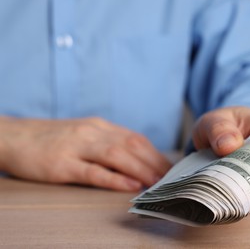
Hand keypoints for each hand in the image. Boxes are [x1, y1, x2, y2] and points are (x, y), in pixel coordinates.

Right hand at [0, 117, 170, 190]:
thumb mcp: (84, 134)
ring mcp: (77, 147)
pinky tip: (131, 185)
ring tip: (158, 182)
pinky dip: (115, 178)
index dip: (156, 154)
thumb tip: (135, 159)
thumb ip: (108, 143)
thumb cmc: (52, 139)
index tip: (170, 168)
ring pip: (117, 156)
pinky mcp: (62, 164)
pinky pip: (93, 171)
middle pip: (132, 145)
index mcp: (99, 126)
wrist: (14, 136)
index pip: (136, 138)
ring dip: (141, 169)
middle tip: (171, 179)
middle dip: (155, 162)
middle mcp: (92, 133)